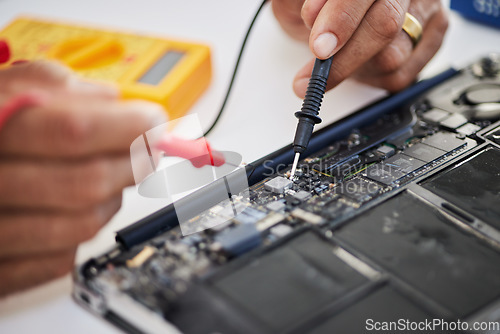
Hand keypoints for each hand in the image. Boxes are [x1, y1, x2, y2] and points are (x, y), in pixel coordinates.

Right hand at [0, 61, 165, 295]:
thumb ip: (49, 87)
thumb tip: (110, 100)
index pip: (74, 131)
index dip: (128, 127)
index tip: (155, 123)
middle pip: (86, 183)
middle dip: (133, 164)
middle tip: (148, 151)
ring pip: (81, 226)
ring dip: (112, 198)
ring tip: (110, 177)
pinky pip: (60, 259)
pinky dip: (81, 231)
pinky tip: (74, 208)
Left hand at [272, 0, 447, 95]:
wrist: (333, 9)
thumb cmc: (319, 3)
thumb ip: (304, 1)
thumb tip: (313, 15)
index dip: (341, 20)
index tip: (320, 48)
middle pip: (385, 25)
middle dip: (344, 58)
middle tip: (316, 75)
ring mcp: (426, 9)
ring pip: (392, 56)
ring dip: (354, 69)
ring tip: (333, 64)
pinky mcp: (433, 36)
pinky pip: (400, 75)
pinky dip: (371, 78)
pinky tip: (358, 64)